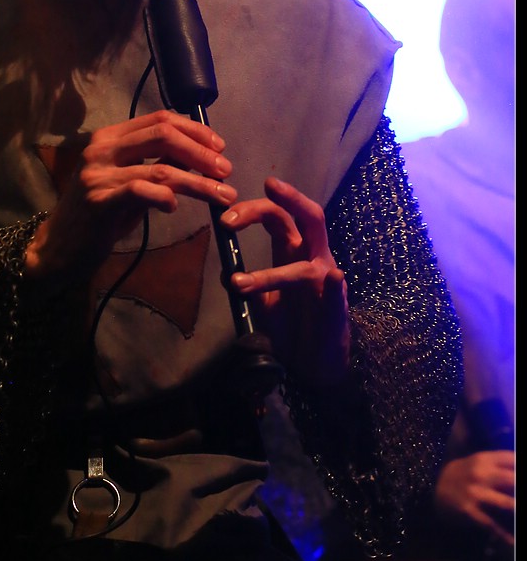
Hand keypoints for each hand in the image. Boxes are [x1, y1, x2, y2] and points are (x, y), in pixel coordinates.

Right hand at [25, 109, 236, 289]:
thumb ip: (154, 164)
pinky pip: (142, 191)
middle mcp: (101, 149)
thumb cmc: (98, 215)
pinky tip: (174, 207)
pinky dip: (165, 197)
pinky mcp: (99, 200)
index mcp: (109, 137)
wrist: (59, 247)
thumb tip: (196, 154)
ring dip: (199, 183)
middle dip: (201, 153)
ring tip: (222, 195)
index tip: (219, 147)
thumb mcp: (127, 181)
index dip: (194, 130)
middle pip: (163, 135)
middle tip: (226, 170)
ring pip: (161, 169)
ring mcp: (98, 173)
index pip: (159, 119)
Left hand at [219, 176, 349, 386]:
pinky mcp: (336, 307)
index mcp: (294, 250)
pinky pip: (337, 293)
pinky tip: (332, 277)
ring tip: (238, 286)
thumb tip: (224, 271)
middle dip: (288, 201)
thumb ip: (246, 283)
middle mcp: (313, 257)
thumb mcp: (262, 301)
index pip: (279, 216)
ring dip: (271, 275)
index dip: (255, 207)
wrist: (312, 362)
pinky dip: (333, 284)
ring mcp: (326, 281)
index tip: (225, 212)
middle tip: (257, 198)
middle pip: (309, 217)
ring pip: (304, 265)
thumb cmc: (290, 324)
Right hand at [435, 450, 514, 546]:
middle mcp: (480, 473)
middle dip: (521, 488)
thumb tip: (519, 468)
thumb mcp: (477, 462)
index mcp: (483, 459)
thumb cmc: (462, 475)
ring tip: (522, 518)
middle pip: (512, 479)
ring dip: (517, 509)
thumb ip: (499, 463)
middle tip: (522, 498)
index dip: (521, 465)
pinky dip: (504, 534)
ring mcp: (474, 492)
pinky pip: (491, 524)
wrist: (432, 488)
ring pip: (507, 503)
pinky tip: (512, 540)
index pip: (512, 459)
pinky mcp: (468, 510)